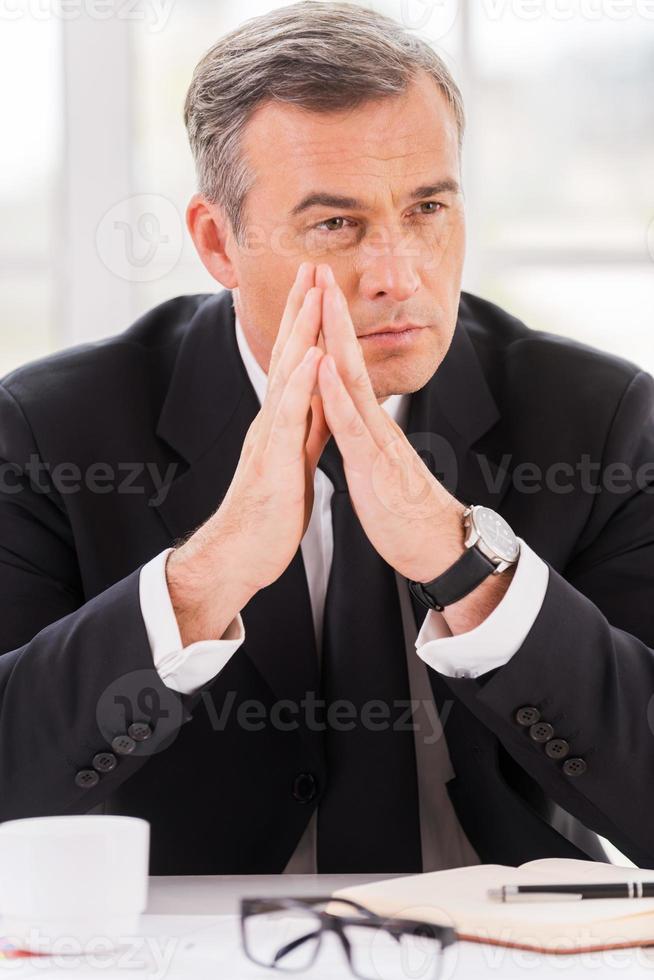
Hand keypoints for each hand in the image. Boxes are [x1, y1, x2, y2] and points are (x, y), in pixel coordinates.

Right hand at [167, 262, 330, 643]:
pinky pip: (290, 417)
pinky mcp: (273, 460)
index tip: (319, 286)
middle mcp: (272, 419)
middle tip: (313, 264)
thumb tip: (319, 402)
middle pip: (290, 353)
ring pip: (288, 374)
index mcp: (281, 420)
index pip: (297, 361)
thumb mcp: (294, 459)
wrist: (243, 554)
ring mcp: (270, 436)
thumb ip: (305, 429)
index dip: (308, 322)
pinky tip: (316, 356)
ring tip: (316, 292)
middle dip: (303, 307)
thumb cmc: (269, 512)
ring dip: (303, 331)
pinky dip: (304, 384)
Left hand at [316, 275, 465, 583]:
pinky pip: (352, 425)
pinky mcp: (375, 466)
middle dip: (332, 313)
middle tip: (318, 270)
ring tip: (322, 297)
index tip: (315, 293)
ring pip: (353, 381)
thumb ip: (364, 438)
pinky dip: (334, 394)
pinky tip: (323, 366)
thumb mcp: (378, 467)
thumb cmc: (404, 511)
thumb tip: (348, 419)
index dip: (329, 330)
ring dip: (335, 337)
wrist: (436, 548)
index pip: (346, 368)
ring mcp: (377, 441)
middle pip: (350, 358)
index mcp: (370, 425)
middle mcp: (375, 424)